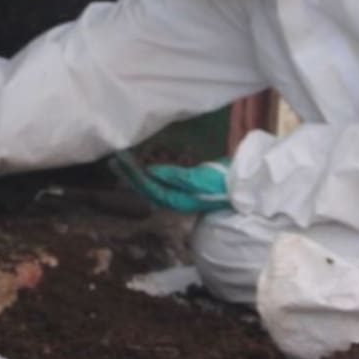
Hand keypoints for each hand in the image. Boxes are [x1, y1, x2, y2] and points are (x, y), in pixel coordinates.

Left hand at [110, 152, 231, 213]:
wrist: (243, 189)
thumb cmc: (222, 183)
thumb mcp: (197, 178)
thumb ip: (174, 176)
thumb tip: (150, 172)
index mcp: (175, 199)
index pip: (148, 186)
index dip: (133, 174)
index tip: (120, 160)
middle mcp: (174, 199)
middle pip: (146, 187)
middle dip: (130, 174)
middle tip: (115, 159)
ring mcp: (179, 194)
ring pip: (151, 184)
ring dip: (137, 172)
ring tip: (123, 161)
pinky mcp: (185, 188)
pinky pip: (161, 181)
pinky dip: (150, 173)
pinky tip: (144, 166)